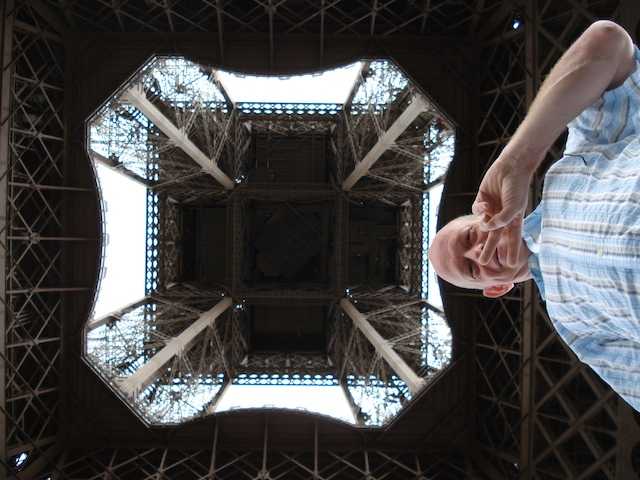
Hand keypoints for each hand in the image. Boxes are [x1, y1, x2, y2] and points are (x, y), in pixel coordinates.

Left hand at [472, 151, 534, 265]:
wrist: (510, 168)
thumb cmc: (517, 188)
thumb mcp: (514, 207)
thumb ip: (502, 221)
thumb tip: (486, 229)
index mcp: (514, 219)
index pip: (512, 239)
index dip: (512, 251)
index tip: (511, 266)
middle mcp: (502, 216)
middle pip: (494, 237)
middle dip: (489, 250)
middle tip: (483, 263)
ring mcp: (491, 209)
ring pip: (483, 226)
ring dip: (483, 236)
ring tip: (483, 250)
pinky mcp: (482, 201)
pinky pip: (477, 211)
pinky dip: (479, 209)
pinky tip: (486, 203)